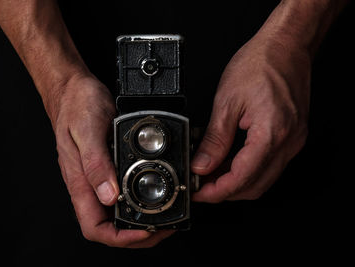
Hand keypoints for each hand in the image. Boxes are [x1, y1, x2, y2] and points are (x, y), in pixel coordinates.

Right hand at [48, 73, 173, 246]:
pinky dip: (135, 201)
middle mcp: (87, 184)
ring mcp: (95, 177)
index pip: (94, 227)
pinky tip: (148, 196)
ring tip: (160, 218)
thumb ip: (96, 164)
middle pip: (108, 226)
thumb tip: (109, 196)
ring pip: (114, 213)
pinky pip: (118, 193)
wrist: (73, 88)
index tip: (144, 233)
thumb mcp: (88, 130)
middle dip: (135, 235)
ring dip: (137, 221)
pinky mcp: (103, 167)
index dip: (120, 238)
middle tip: (161, 229)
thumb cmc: (76, 104)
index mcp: (80, 180)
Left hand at [191, 32, 309, 201]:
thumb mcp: (227, 101)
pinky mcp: (292, 136)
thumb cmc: (261, 63)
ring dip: (236, 182)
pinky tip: (229, 162)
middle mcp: (288, 142)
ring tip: (211, 174)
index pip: (242, 179)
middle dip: (225, 192)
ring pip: (263, 178)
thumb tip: (202, 164)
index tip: (199, 193)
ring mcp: (293, 140)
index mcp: (271, 134)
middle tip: (202, 186)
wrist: (286, 46)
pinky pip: (269, 163)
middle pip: (255, 186)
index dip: (217, 192)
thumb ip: (215, 139)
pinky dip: (248, 169)